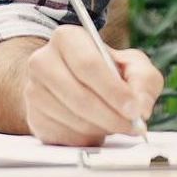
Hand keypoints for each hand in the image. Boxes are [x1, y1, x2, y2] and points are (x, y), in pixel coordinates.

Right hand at [23, 25, 163, 145]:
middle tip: (133, 126)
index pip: (89, 65)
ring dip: (102, 128)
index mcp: (67, 38)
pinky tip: (96, 128)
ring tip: (116, 123)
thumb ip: (143, 80)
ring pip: (73, 120)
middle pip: (80, 96)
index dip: (114, 91)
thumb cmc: (106, 71)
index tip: (134, 110)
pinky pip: (64, 137)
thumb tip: (141, 107)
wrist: (72, 82)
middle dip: (112, 116)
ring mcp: (33, 91)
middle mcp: (43, 61)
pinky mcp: (33, 118)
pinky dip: (87, 138)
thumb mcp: (131, 64)